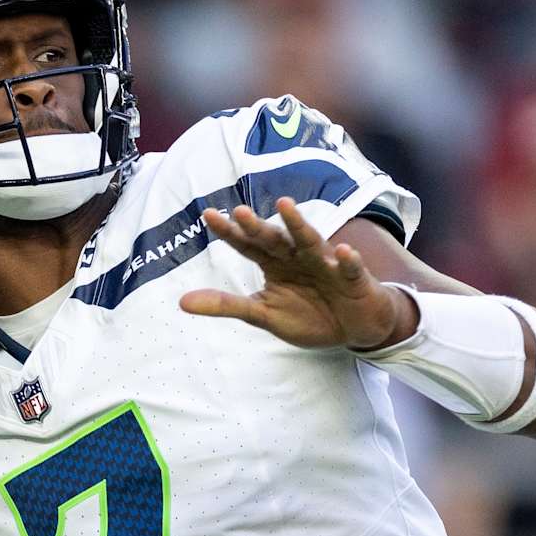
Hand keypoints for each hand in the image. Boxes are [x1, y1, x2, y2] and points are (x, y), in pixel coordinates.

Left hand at [180, 197, 415, 350]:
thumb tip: (181, 302)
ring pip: (311, 241)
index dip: (230, 232)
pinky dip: (348, 261)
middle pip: (275, 239)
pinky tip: (345, 252)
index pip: (248, 245)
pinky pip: (350, 269)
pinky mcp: (354, 279)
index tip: (208, 215)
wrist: (354, 328)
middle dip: (258, 226)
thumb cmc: (309, 315)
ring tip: (285, 206)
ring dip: (298, 225)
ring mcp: (326, 265)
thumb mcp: (263, 314)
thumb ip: (226, 305)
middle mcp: (297, 257)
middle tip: (240, 211)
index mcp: (274, 264)